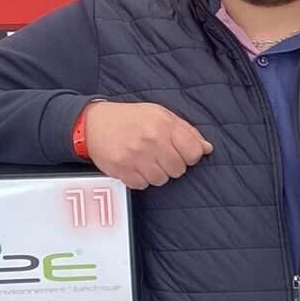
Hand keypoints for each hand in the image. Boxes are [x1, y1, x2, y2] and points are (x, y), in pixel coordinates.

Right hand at [84, 101, 212, 189]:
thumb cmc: (130, 119)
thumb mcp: (160, 115)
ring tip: (146, 160)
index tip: (180, 152)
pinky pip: (142, 185)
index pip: (193, 153)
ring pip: (161, 180)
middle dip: (171, 165)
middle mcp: (151, 141)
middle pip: (178, 170)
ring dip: (156, 173)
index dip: (189, 155)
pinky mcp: (122, 170)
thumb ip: (186, 131)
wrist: (93, 124)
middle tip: (159, 155)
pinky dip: (140, 179)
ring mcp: (135, 157)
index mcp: (163, 125)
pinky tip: (134, 166)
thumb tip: (206, 148)